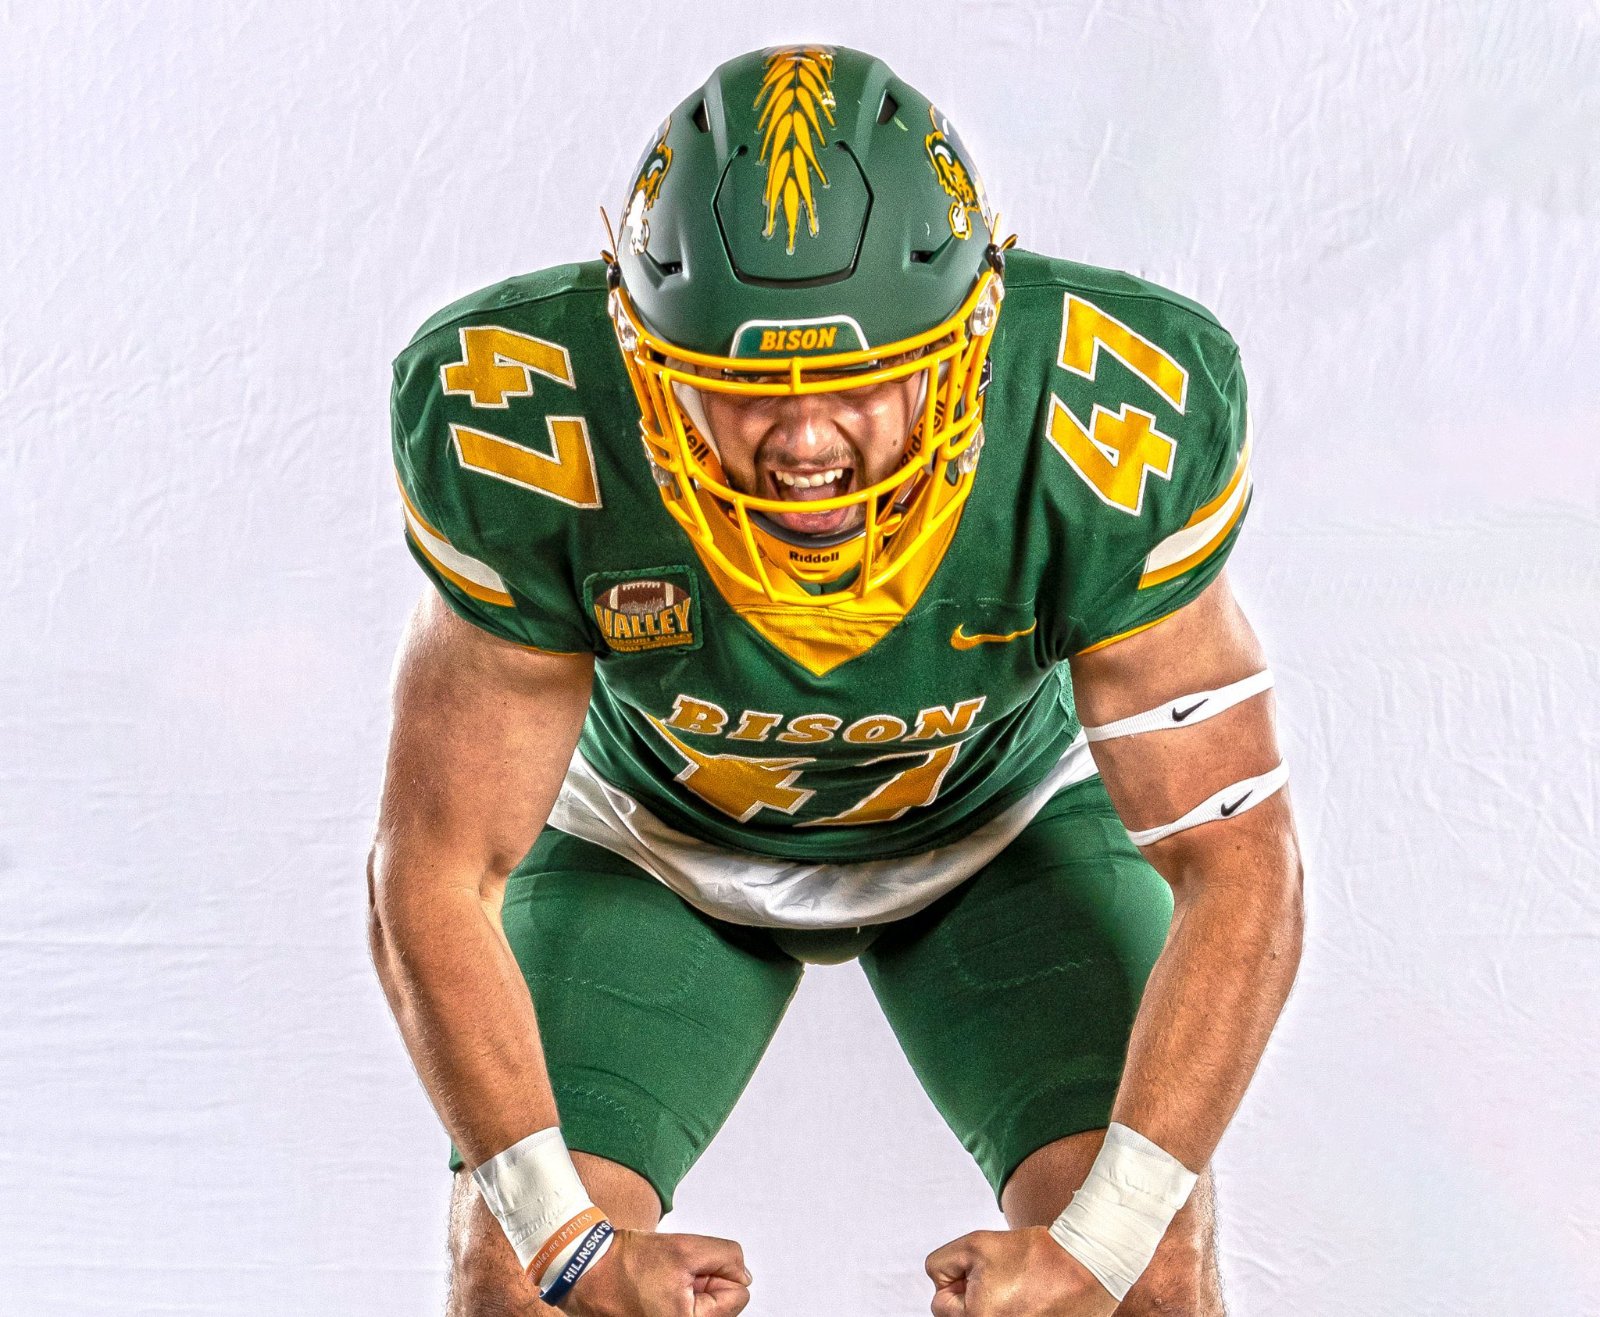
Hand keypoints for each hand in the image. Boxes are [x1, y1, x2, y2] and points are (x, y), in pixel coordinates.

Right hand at [557, 1227, 751, 1316]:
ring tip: (661, 1283)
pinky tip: (655, 1291)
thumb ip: (726, 1257)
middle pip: (721, 1305)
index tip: (686, 1270)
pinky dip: (677, 1300)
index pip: (738, 1295)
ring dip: (690, 1291)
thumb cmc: (628, 1263)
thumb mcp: (686, 1248)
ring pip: (704, 1308)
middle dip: (703, 1284)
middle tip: (672, 1276)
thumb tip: (743, 1275)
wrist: (586, 1271)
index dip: (717, 1272)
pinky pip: (684, 1312)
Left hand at [926, 1227, 1116, 1316]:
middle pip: (962, 1316)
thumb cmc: (1032, 1255)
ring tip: (1017, 1290)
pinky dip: (1014, 1311)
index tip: (984, 1270)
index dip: (958, 1279)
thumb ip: (942, 1264)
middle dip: (971, 1297)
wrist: (1083, 1266)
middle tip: (1000, 1279)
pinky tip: (1028, 1300)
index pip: (940, 1305)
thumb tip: (939, 1284)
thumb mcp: (974, 1244)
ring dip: (992, 1306)